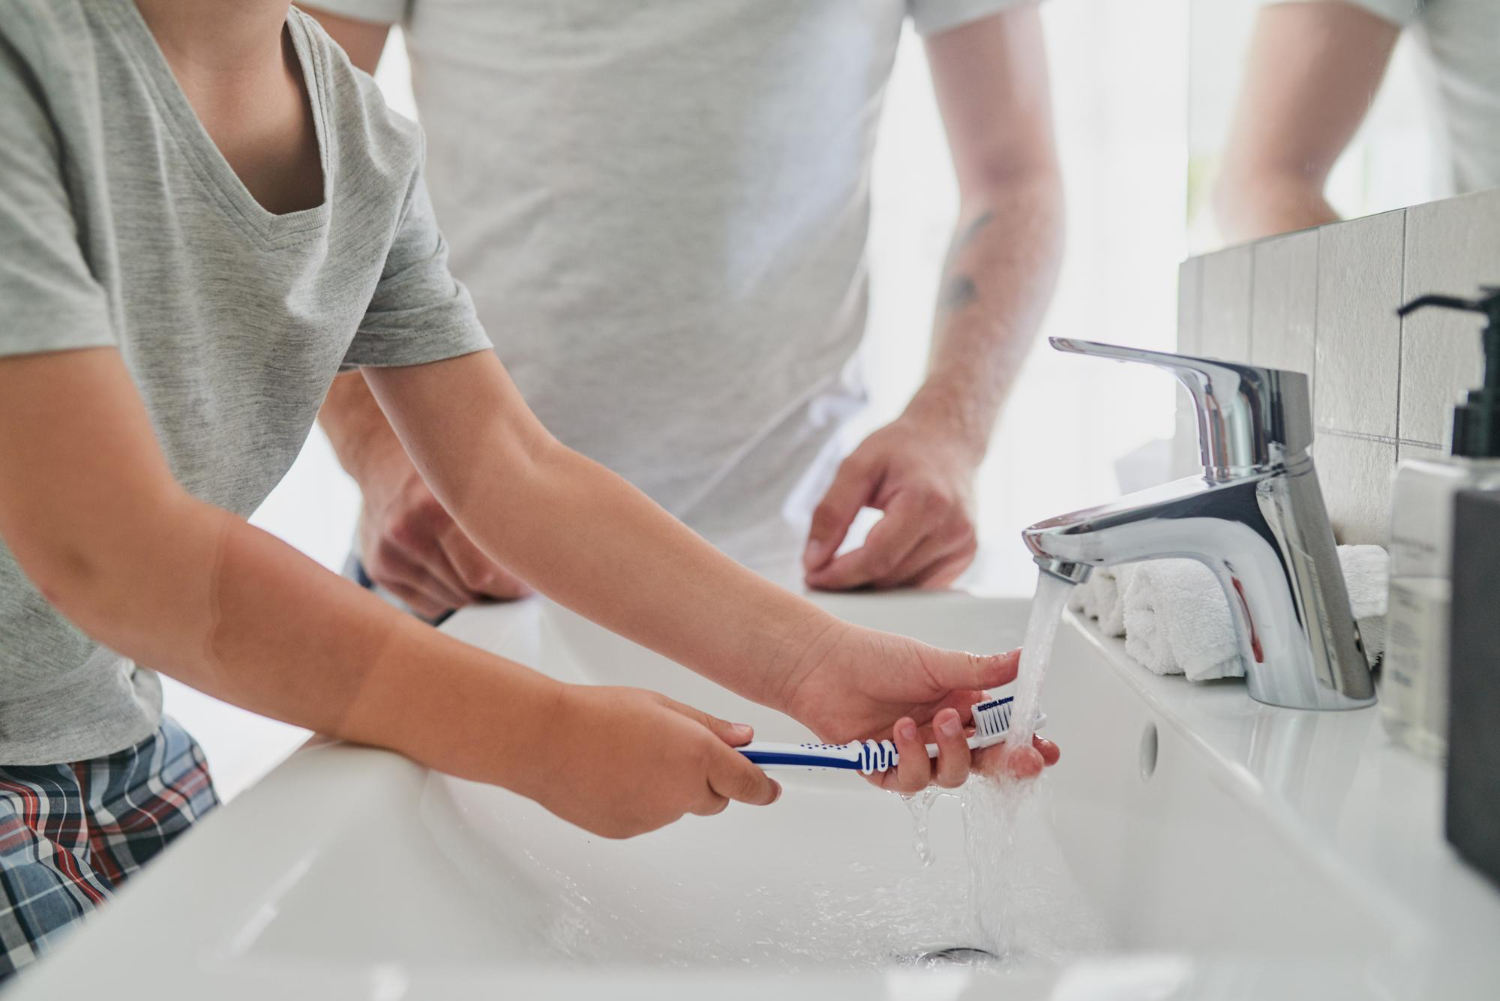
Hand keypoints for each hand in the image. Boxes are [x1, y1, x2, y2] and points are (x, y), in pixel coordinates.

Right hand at [356, 449, 529, 618]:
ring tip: (480, 563)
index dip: (515, 584)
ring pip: (454, 601)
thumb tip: (547, 561)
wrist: (381, 457)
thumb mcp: (477, 474)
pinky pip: (430, 606)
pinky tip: (451, 566)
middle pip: (471, 590)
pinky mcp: (378, 571)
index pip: (484, 576)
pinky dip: (449, 594)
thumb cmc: (445, 469)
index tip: (531, 578)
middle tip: (514, 573)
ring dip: (475, 593)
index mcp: (436, 507)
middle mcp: (407, 530)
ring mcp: (389, 553)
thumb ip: (505, 512)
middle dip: (499, 588)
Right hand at [526, 685, 781, 837]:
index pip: (748, 784)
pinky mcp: (628, 832)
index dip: (763, 787)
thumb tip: (745, 739)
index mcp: (697, 756)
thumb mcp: (662, 705)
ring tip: (629, 757)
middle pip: (715, 799)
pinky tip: (612, 776)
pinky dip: (640, 801)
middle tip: (677, 752)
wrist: (545, 741)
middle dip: (708, 781)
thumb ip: (709, 726)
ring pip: (678, 807)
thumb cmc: (599, 714)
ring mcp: (654, 818)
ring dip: (668, 788)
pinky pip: (648, 817)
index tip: (771, 788)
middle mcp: (681, 793)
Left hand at [779, 620, 1058, 791]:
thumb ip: (980, 670)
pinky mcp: (885, 768)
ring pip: (950, 776)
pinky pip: (909, 780)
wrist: (823, 665)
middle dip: (1005, 762)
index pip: (1002, 732)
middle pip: (984, 762)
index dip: (1025, 744)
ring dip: (950, 752)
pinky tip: (900, 732)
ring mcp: (915, 752)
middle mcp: (941, 733)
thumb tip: (1024, 659)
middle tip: (1019, 756)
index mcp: (961, 705)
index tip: (1046, 749)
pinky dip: (909, 758)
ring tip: (936, 721)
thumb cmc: (875, 657)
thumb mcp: (935, 661)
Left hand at [803, 415, 978, 590]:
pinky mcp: (965, 556)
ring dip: (871, 585)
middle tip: (820, 571)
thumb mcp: (857, 465)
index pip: (877, 557)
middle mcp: (953, 528)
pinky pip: (922, 586)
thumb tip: (814, 561)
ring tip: (845, 567)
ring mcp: (964, 546)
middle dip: (851, 580)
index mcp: (927, 501)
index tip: (813, 576)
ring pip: (904, 589)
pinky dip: (894, 583)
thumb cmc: (902, 448)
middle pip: (890, 577)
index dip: (841, 574)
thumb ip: (832, 512)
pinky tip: (875, 566)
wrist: (948, 440)